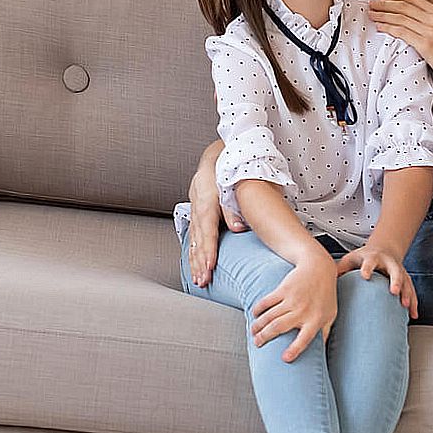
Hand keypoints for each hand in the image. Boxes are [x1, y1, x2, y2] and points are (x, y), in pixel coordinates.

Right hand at [187, 159, 246, 286]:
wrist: (219, 152)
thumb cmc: (232, 166)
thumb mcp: (236, 181)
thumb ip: (235, 206)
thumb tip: (238, 229)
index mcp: (208, 195)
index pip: (208, 227)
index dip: (209, 248)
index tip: (210, 266)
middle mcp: (198, 203)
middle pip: (198, 237)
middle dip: (200, 261)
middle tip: (203, 280)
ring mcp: (195, 207)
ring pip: (194, 237)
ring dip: (196, 260)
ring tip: (199, 279)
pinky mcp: (196, 210)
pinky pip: (194, 234)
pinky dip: (194, 250)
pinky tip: (195, 265)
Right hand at [249, 252, 337, 361]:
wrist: (319, 268)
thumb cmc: (326, 294)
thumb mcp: (330, 314)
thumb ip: (324, 333)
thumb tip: (321, 353)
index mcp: (316, 320)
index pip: (305, 339)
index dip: (295, 350)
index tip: (284, 359)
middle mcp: (303, 311)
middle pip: (278, 327)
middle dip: (264, 337)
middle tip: (257, 343)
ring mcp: (292, 299)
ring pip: (269, 316)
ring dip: (258, 326)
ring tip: (253, 332)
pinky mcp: (283, 289)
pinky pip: (266, 302)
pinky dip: (257, 309)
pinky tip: (254, 315)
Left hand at [337, 243, 418, 317]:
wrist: (384, 250)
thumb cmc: (364, 258)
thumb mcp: (351, 259)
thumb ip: (340, 269)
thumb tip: (324, 281)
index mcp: (373, 258)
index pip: (370, 262)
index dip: (368, 268)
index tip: (365, 275)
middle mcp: (389, 263)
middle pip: (395, 271)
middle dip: (396, 281)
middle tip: (394, 291)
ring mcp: (399, 271)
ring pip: (406, 282)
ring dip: (407, 294)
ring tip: (405, 306)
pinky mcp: (406, 279)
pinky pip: (411, 291)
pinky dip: (413, 303)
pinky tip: (413, 314)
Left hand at [368, 0, 432, 92]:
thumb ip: (430, 23)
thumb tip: (411, 20)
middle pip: (403, 6)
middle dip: (384, 3)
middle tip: (371, 3)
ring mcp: (430, 31)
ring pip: (400, 17)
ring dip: (382, 14)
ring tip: (371, 14)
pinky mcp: (426, 44)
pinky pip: (402, 32)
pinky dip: (388, 28)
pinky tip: (380, 27)